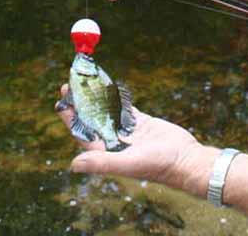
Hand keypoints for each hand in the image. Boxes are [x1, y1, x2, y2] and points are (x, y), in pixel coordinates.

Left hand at [55, 84, 206, 191]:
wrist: (186, 160)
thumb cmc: (157, 165)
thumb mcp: (127, 163)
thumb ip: (102, 163)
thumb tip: (73, 165)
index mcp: (107, 152)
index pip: (82, 133)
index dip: (70, 118)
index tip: (61, 101)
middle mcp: (114, 141)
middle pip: (91, 119)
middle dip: (80, 103)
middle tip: (70, 84)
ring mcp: (128, 132)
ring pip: (107, 112)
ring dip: (95, 98)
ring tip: (86, 82)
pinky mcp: (142, 123)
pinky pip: (125, 108)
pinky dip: (117, 98)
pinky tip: (109, 86)